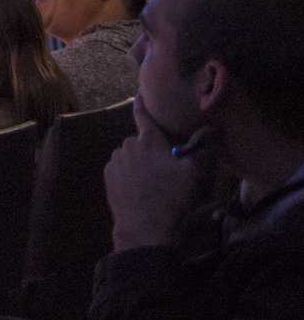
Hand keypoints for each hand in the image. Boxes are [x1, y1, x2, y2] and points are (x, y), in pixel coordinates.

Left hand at [106, 100, 207, 250]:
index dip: (142, 103)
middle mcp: (127, 145)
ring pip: (130, 155)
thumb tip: (211, 128)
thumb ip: (202, 147)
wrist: (145, 226)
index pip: (143, 115)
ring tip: (154, 182)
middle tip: (165, 167)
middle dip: (151, 148)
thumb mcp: (196, 173)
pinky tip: (140, 188)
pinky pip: (120, 168)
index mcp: (148, 141)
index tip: (138, 94)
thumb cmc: (173, 196)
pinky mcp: (107, 176)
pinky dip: (129, 173)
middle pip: (141, 141)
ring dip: (140, 162)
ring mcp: (115, 161)